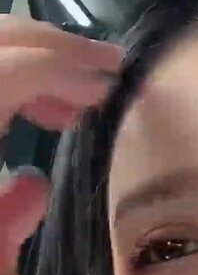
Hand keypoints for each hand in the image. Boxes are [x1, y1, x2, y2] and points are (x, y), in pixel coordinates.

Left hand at [0, 16, 123, 274]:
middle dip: (39, 48)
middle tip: (97, 76)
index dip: (58, 62)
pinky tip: (24, 136)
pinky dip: (0, 105)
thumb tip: (25, 182)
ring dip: (16, 68)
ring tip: (66, 104)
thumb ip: (2, 226)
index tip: (109, 83)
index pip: (0, 73)